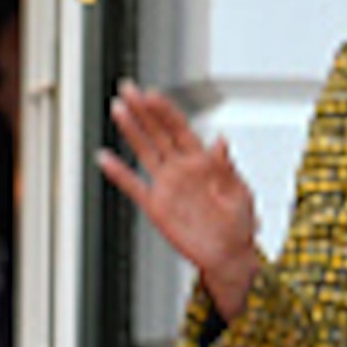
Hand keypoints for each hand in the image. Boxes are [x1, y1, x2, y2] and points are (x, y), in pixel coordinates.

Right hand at [96, 81, 262, 318]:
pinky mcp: (157, 207)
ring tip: (117, 110)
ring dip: (131, 131)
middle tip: (127, 90)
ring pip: (145, 152)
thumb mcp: (240, 193)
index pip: (180, 128)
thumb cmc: (239, 225)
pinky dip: (119, 173)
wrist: (229, 256)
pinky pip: (134, 187)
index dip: (166, 111)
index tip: (152, 94)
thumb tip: (221, 141)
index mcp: (203, 162)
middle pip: (158, 133)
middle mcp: (182, 169)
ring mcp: (167, 186)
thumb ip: (227, 167)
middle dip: (143, 110)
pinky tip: (105, 159)